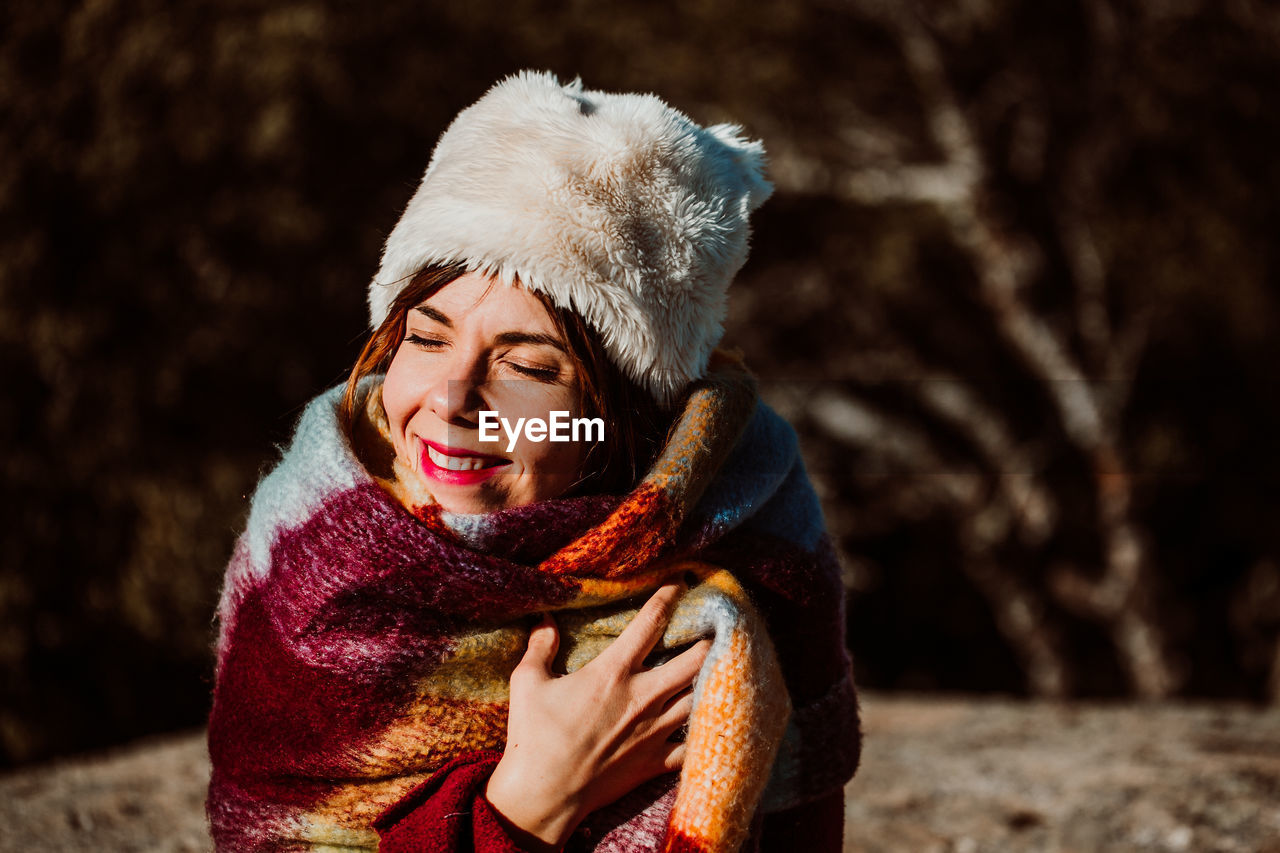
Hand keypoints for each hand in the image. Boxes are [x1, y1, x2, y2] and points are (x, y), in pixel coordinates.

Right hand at [484, 582, 710, 850]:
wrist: (544, 795)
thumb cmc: (534, 737)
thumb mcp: (527, 683)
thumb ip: (540, 647)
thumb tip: (545, 620)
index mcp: (613, 672)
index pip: (650, 623)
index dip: (669, 597)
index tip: (681, 582)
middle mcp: (642, 697)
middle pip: (693, 660)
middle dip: (710, 640)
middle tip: (718, 626)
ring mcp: (653, 731)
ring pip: (699, 698)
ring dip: (712, 681)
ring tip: (723, 667)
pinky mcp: (654, 761)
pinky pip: (691, 745)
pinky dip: (705, 732)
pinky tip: (712, 723)